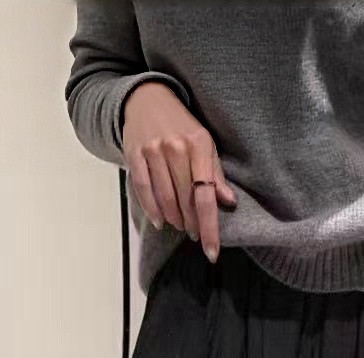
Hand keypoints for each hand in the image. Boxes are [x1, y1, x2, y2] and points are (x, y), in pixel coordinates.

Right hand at [122, 80, 236, 261]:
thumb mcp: (205, 144)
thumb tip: (229, 202)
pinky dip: (152, 210)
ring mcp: (153, 150)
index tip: (211, 252)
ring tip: (180, 226)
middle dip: (192, 224)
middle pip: (185, 200)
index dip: (209, 227)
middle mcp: (176, 147)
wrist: (147, 99)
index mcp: (199, 145)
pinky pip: (142, 189)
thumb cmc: (182, 126)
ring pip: (165, 198)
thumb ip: (215, 174)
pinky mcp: (134, 154)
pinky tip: (160, 221)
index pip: (206, 195)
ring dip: (174, 219)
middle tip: (195, 234)